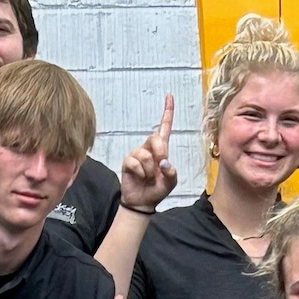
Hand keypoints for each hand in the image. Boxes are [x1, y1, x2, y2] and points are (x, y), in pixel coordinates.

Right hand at [118, 95, 177, 211]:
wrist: (143, 202)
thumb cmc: (158, 189)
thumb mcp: (171, 182)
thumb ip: (171, 172)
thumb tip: (162, 162)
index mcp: (162, 149)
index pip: (165, 127)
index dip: (167, 112)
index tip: (169, 96)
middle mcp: (149, 148)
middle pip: (155, 137)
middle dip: (159, 152)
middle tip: (159, 167)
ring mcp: (137, 154)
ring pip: (144, 154)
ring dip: (148, 170)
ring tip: (148, 178)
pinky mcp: (127, 162)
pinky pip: (134, 162)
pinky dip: (140, 172)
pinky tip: (140, 178)